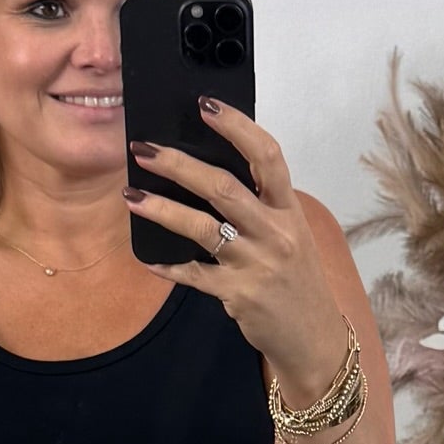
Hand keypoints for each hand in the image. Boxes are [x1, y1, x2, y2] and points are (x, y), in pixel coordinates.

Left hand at [124, 97, 346, 393]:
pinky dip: (169, 266)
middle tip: (142, 149)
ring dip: (162, 209)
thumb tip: (208, 173)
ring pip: (202, 228)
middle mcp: (275, 233)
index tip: (204, 105)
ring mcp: (256, 265)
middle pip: (223, 187)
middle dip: (179, 164)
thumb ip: (259, 206)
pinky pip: (194, 275)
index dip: (236, 126)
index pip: (267, 156)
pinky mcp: (239, 295)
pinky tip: (147, 258)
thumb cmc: (295, 280)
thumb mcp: (289, 235)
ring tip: (131, 196)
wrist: (313, 338)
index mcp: (289, 210)